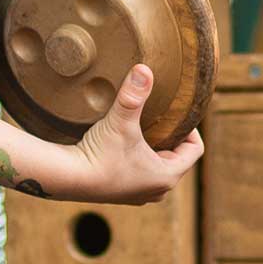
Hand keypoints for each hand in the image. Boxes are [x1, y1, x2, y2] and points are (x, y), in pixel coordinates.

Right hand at [59, 63, 202, 203]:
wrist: (67, 179)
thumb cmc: (98, 155)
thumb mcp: (120, 122)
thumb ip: (133, 95)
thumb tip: (144, 68)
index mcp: (167, 176)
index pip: (195, 150)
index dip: (191, 129)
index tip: (177, 114)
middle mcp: (158, 190)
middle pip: (177, 158)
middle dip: (171, 138)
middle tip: (159, 117)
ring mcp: (140, 195)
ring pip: (159, 167)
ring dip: (155, 150)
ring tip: (143, 129)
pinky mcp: (123, 194)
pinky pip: (142, 174)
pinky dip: (139, 160)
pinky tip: (125, 145)